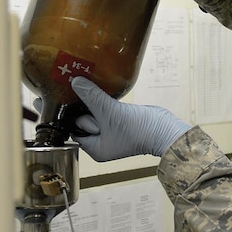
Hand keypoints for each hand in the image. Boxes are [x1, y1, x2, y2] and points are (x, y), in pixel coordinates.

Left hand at [70, 77, 190, 160]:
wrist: (164, 129)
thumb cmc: (137, 130)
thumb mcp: (109, 112)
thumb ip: (91, 97)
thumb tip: (75, 82)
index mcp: (96, 148)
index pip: (75, 130)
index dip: (72, 116)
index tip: (66, 99)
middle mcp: (103, 142)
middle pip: (84, 121)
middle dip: (84, 107)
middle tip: (81, 93)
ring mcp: (113, 131)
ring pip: (96, 113)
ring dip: (94, 101)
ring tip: (87, 85)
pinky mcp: (122, 121)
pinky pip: (107, 109)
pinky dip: (104, 101)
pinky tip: (101, 89)